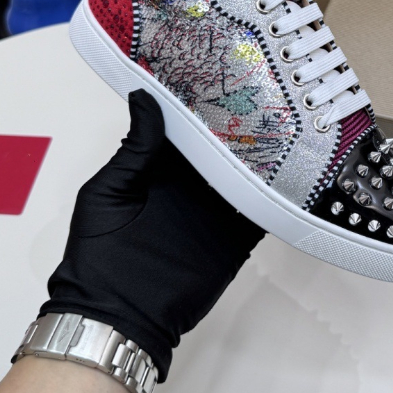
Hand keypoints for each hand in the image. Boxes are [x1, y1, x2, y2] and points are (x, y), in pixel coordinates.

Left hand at [40, 89, 265, 380]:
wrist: (118, 315)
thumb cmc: (99, 251)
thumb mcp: (110, 190)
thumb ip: (136, 148)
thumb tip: (144, 96)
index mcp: (159, 169)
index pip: (186, 129)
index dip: (201, 104)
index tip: (222, 76)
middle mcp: (191, 185)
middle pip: (221, 148)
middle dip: (240, 124)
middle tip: (264, 89)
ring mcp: (215, 211)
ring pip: (244, 175)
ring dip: (262, 156)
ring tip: (286, 121)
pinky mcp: (234, 237)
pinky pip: (259, 211)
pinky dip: (275, 195)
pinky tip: (293, 171)